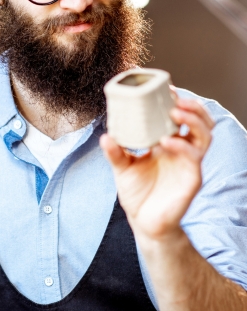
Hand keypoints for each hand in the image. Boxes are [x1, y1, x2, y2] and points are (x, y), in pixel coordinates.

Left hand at [100, 98, 214, 241]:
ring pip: (205, 134)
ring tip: (174, 112)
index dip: (177, 100)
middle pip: (200, 120)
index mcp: (169, 142)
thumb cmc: (137, 193)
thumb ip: (115, 152)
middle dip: (192, 106)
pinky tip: (166, 141)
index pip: (180, 116)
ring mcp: (189, 163)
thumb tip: (105, 136)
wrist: (143, 222)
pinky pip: (194, 157)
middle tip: (174, 98)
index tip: (164, 88)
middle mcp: (183, 150)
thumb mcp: (122, 168)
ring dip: (193, 120)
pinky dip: (182, 146)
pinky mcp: (192, 178)